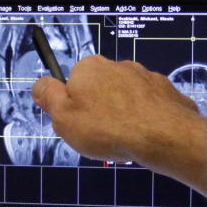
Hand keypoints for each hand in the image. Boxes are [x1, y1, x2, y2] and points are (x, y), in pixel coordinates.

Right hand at [32, 55, 206, 196]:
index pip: (72, 85)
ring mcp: (145, 77)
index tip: (77, 126)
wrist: (164, 137)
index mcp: (89, 67)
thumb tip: (40, 85)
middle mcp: (118, 66)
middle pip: (99, 91)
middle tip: (99, 137)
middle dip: (98, 112)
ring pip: (125, 100)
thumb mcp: (63, 118)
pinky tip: (144, 138)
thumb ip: (48, 97)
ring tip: (123, 141)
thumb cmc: (110, 128)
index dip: (72, 109)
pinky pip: (148, 107)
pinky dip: (144, 120)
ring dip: (122, 117)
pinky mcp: (165, 92)